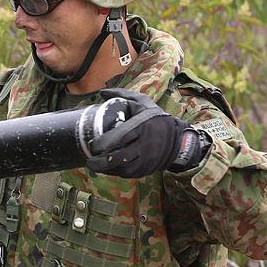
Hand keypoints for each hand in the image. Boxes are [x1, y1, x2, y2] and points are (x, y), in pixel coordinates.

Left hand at [87, 88, 203, 177]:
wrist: (178, 140)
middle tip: (89, 160)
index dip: (104, 143)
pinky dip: (115, 172)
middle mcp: (144, 145)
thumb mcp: (143, 103)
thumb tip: (101, 92)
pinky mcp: (146, 170)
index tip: (92, 144)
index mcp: (141, 126)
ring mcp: (146, 160)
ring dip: (106, 169)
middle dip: (101, 162)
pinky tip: (107, 168)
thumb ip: (122, 95)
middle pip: (119, 157)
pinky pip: (127, 174)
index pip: (120, 137)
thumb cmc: (155, 119)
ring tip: (94, 165)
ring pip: (122, 169)